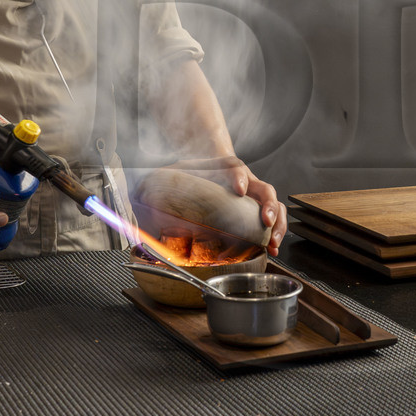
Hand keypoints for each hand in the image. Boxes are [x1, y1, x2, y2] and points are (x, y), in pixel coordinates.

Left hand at [159, 155, 287, 254]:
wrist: (203, 168)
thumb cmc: (190, 174)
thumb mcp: (171, 175)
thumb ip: (156, 190)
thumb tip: (138, 213)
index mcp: (224, 168)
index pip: (234, 166)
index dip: (238, 177)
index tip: (238, 189)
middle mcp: (244, 181)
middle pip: (263, 188)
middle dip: (267, 205)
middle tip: (264, 221)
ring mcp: (252, 195)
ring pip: (274, 204)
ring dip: (277, 223)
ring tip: (273, 242)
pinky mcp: (254, 210)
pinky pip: (271, 218)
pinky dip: (275, 233)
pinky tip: (273, 248)